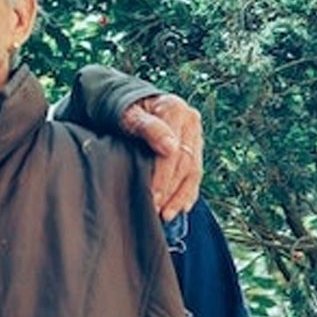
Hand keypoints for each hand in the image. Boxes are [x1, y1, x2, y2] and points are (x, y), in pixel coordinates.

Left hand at [121, 94, 203, 220]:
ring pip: (193, 171)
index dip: (163, 177)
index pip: (173, 152)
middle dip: (170, 190)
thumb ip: (147, 128)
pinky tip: (180, 208)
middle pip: (185, 163)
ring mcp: (194, 134)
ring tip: (167, 215)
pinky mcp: (194, 146)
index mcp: (175, 109)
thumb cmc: (121, 108)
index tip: (153, 197)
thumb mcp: (127, 114)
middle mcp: (190, 120)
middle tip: (156, 210)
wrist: (125, 101)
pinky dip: (188, 192)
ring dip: (180, 196)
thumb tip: (170, 148)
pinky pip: (195, 173)